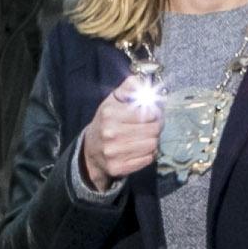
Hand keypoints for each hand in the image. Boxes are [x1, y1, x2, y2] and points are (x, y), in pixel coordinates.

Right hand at [80, 75, 162, 192]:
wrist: (91, 150)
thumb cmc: (107, 121)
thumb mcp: (114, 100)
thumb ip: (129, 87)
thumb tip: (141, 81)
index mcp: (110, 113)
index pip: (149, 113)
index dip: (156, 113)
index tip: (154, 114)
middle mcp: (110, 133)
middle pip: (154, 130)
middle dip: (157, 127)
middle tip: (154, 126)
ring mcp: (113, 152)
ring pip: (153, 145)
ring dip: (154, 141)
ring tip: (146, 137)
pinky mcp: (118, 168)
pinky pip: (147, 159)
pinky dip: (149, 154)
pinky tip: (141, 149)